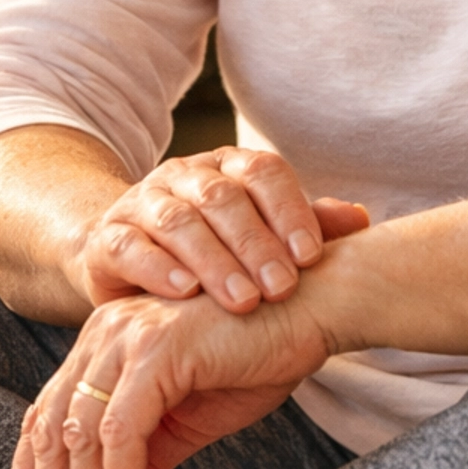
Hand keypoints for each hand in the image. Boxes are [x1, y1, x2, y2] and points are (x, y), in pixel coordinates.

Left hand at [1, 286, 334, 468]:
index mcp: (104, 343)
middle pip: (50, 427)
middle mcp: (104, 333)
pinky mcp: (159, 351)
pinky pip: (122, 432)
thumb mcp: (190, 416)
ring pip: (79, 434)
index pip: (46, 414)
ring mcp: (128, 337)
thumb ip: (148, 449)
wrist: (315, 310)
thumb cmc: (259, 356)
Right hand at [68, 146, 366, 315]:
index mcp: (228, 168)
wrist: (130, 262)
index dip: (289, 210)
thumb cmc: (216, 255)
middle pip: (222, 197)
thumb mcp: (264, 240)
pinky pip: (129, 247)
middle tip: (282, 288)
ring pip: (177, 220)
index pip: (263, 172)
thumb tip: (359, 218)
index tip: (312, 257)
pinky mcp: (108, 240)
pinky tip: (185, 293)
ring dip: (213, 261)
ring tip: (242, 300)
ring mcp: (143, 204)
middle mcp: (185, 176)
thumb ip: (306, 227)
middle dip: (255, 245)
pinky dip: (157, 268)